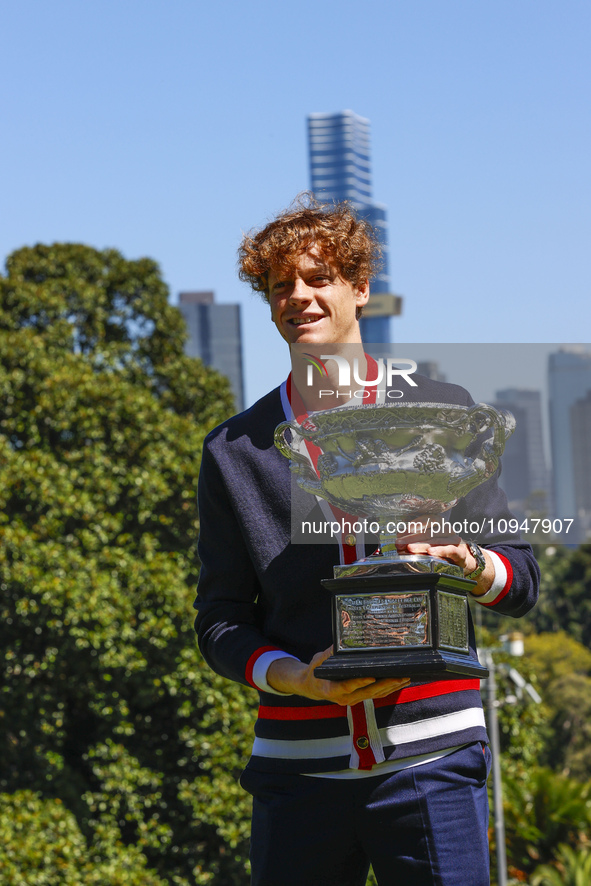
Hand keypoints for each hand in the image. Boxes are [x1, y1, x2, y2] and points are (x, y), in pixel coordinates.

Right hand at [267, 646, 410, 705]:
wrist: (312, 687)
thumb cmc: (314, 672)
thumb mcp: (317, 661)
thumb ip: (327, 654)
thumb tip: (338, 644)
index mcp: (331, 690)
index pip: (347, 687)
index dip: (360, 683)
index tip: (372, 677)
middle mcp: (343, 698)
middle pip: (367, 692)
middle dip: (385, 685)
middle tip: (399, 676)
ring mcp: (352, 700)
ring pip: (374, 695)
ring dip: (390, 687)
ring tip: (404, 678)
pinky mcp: (359, 698)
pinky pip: (375, 695)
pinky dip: (388, 689)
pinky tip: (399, 683)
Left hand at [395, 518, 492, 594]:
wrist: (463, 558)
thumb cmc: (441, 547)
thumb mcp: (427, 539)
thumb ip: (414, 537)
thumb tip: (398, 537)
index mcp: (439, 523)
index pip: (426, 519)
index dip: (413, 524)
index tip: (401, 531)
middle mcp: (447, 529)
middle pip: (428, 531)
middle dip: (411, 538)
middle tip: (399, 543)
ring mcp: (454, 540)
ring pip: (437, 540)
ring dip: (422, 544)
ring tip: (409, 548)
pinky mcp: (460, 552)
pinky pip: (450, 550)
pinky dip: (440, 550)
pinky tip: (430, 552)